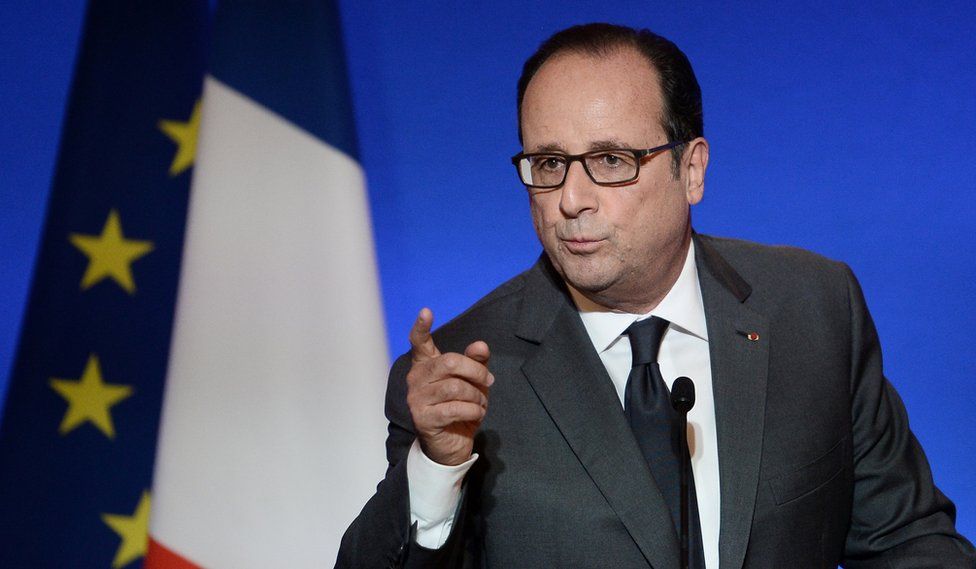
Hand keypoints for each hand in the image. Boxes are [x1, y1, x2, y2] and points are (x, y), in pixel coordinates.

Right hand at [406, 308, 492, 465]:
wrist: (450, 446)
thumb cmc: (460, 408)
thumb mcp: (472, 383)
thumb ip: (476, 362)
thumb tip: (481, 345)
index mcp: (425, 365)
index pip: (419, 342)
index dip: (422, 327)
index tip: (427, 311)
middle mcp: (416, 379)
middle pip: (449, 362)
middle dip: (476, 371)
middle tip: (490, 381)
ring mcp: (416, 399)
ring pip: (455, 387)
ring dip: (477, 395)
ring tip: (481, 402)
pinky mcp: (423, 418)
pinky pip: (455, 408)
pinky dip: (473, 410)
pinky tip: (477, 413)